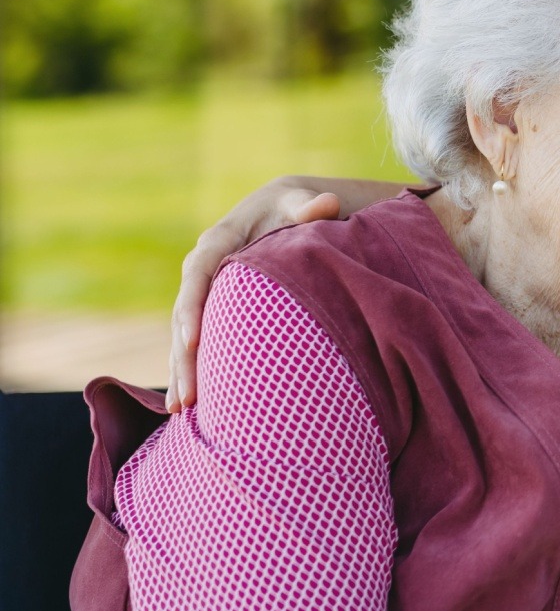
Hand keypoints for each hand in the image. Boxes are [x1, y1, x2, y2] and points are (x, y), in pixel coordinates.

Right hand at [166, 180, 343, 411]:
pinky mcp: (212, 308)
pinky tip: (185, 406)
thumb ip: (310, 205)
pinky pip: (195, 341)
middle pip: (185, 313)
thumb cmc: (294, 206)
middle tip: (188, 396)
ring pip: (184, 334)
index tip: (192, 341)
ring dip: (182, 370)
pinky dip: (190, 369)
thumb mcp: (301, 201)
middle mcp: (203, 267)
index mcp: (220, 240)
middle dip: (184, 355)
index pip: (199, 273)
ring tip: (180, 410)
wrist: (281, 208)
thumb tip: (327, 203)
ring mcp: (205, 290)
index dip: (191, 306)